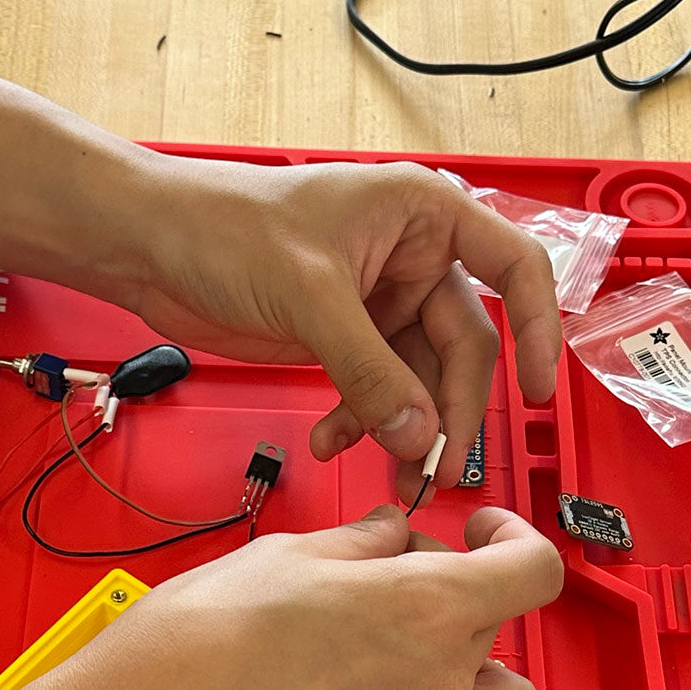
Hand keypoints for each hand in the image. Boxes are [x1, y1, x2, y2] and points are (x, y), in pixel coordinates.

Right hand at [43, 505, 560, 689]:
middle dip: (460, 609)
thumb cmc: (195, 645)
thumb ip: (361, 544)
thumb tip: (395, 537)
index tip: (481, 536)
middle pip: (502, 636)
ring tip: (403, 675)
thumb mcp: (282, 556)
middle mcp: (442, 685)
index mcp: (424, 606)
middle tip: (393, 602)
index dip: (515, 541)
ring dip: (471, 684)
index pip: (532, 569)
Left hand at [127, 156, 560, 499]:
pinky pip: (378, 392)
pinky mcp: (345, 337)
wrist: (151, 246)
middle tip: (440, 468)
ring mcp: (380, 302)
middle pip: (466, 346)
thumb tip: (422, 436)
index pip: (514, 266)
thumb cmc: (224, 225)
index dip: (539, 329)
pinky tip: (336, 443)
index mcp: (424, 215)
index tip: (538, 392)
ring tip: (396, 475)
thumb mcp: (310, 295)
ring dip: (408, 430)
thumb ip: (370, 370)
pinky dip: (363, 422)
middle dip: (452, 411)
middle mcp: (412, 258)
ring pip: (421, 380)